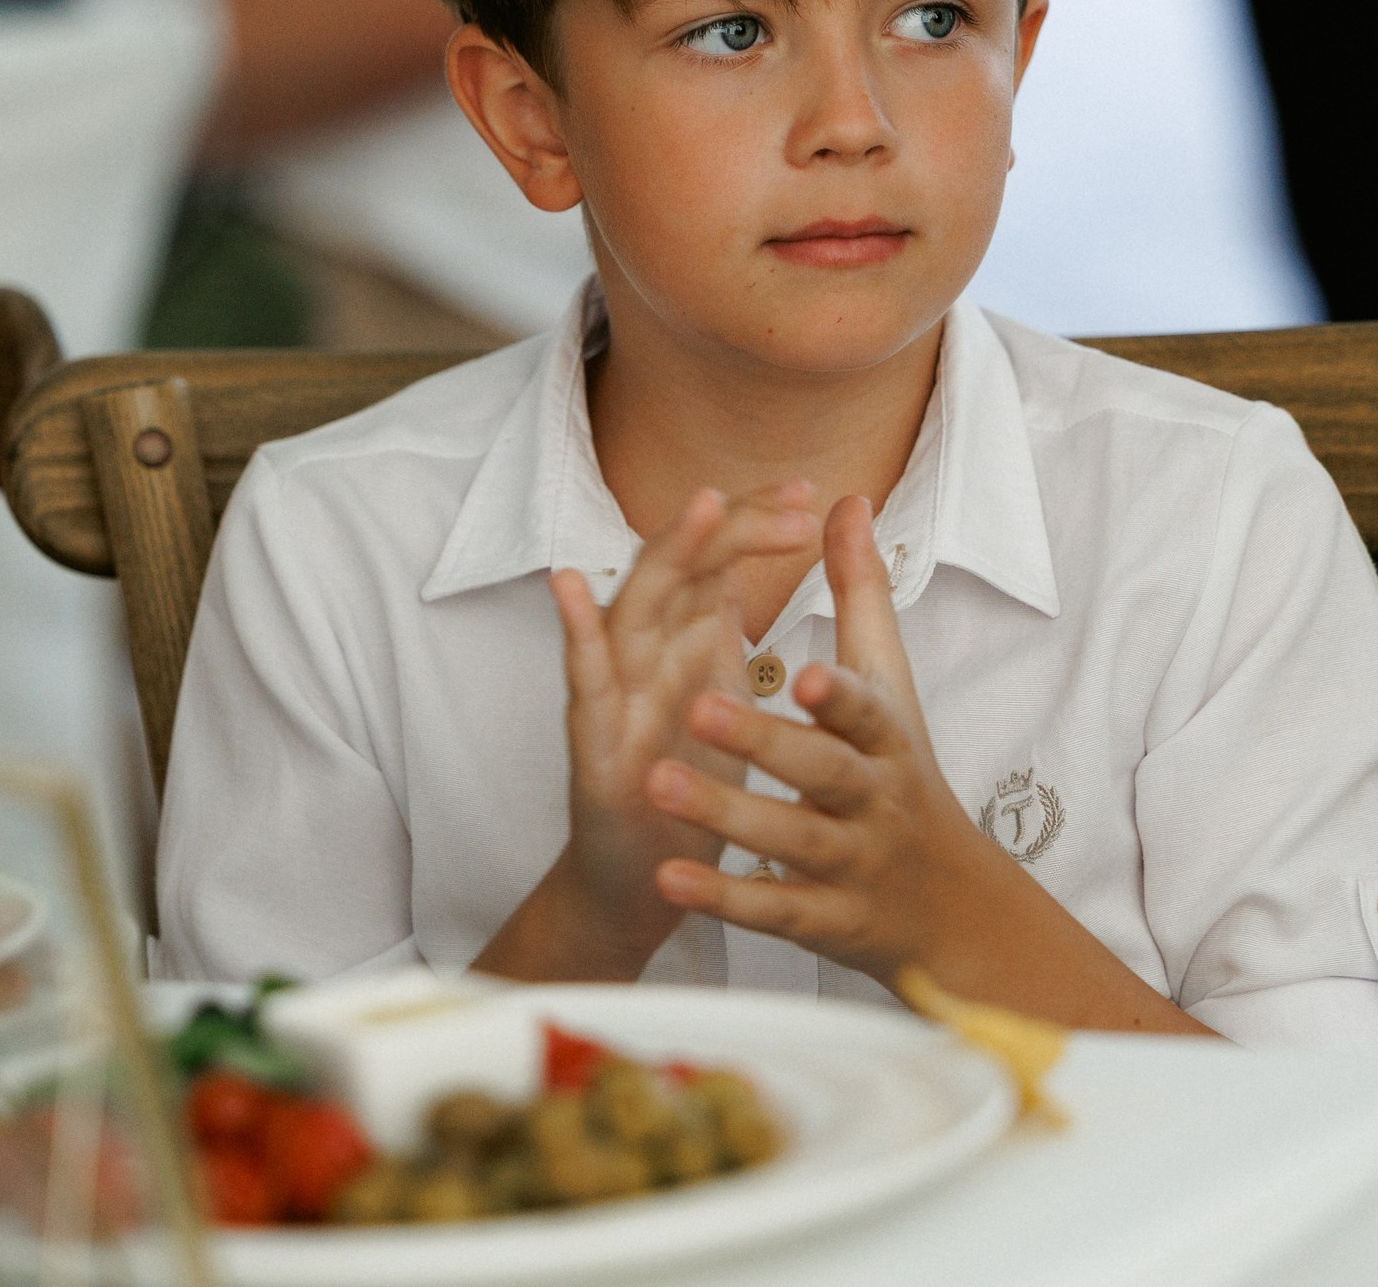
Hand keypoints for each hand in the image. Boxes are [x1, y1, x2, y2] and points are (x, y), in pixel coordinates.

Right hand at [474, 482, 819, 979]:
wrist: (644, 883)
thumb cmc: (684, 780)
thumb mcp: (719, 689)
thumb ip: (726, 618)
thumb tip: (756, 543)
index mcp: (682, 639)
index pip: (715, 559)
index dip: (754, 521)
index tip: (807, 493)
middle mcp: (644, 653)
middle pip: (681, 568)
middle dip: (732, 525)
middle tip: (788, 497)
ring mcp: (614, 696)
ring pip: (633, 607)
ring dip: (666, 556)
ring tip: (700, 508)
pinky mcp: (592, 749)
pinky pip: (583, 687)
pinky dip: (576, 636)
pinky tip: (570, 590)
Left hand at [643, 495, 1027, 984]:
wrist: (950, 905)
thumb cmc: (903, 772)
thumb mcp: (891, 684)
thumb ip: (862, 592)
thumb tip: (848, 499)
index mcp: (886, 738)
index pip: (865, 709)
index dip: (837, 692)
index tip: (801, 667)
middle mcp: (874, 799)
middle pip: (822, 773)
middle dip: (764, 743)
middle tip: (698, 709)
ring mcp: (852, 865)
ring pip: (790, 842)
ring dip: (727, 814)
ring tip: (659, 781)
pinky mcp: (826, 922)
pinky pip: (771, 911)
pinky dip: (723, 897)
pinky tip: (670, 876)